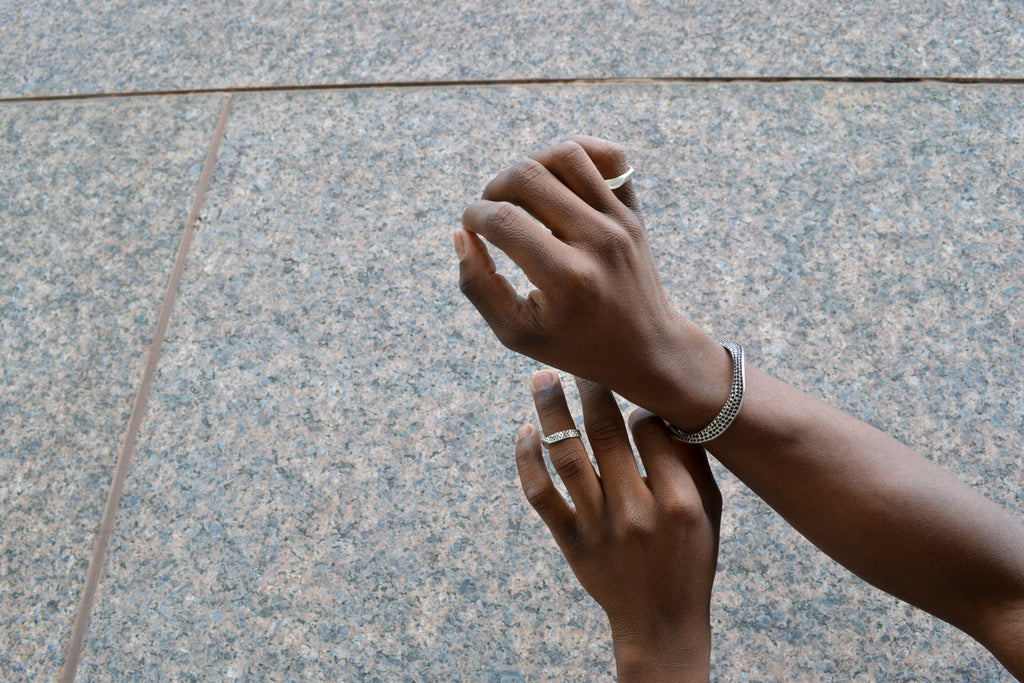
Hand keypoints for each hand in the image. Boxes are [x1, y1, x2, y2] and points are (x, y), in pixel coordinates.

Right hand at [457, 135, 729, 431]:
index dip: (473, 216)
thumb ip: (478, 285)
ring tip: (520, 194)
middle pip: (528, 176)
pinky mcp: (634, 211)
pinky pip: (610, 154)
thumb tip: (460, 234)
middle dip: (494, 187)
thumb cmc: (574, 345)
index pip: (503, 220)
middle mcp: (598, 242)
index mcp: (567, 278)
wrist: (646, 349)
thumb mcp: (515, 332)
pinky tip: (557, 177)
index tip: (470, 228)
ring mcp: (620, 221)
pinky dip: (578, 152)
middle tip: (491, 212)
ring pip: (566, 154)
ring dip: (530, 165)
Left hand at [516, 369, 720, 681]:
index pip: (648, 427)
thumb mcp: (710, 510)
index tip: (630, 388)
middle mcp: (635, 509)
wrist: (661, 621)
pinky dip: (528, 460)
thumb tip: (665, 406)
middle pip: (604, 430)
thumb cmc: (691, 558)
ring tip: (541, 377)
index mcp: (678, 499)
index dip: (638, 402)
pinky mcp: (570, 540)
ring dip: (550, 410)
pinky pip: (540, 493)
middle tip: (577, 357)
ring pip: (566, 454)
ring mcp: (598, 525)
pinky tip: (525, 431)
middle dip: (589, 386)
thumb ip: (691, 460)